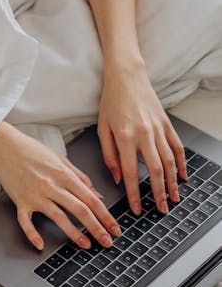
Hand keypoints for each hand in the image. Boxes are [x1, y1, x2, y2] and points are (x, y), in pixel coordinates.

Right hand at [0, 122, 121, 250]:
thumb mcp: (60, 159)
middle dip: (97, 228)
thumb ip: (80, 177)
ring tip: (87, 245)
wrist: (5, 145)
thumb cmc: (32, 150)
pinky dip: (32, 234)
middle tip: (107, 241)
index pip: (90, 198)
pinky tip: (40, 245)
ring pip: (58, 217)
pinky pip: (26, 221)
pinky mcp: (20, 201)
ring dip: (74, 233)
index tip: (114, 227)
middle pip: (80, 209)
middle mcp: (51, 185)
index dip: (105, 215)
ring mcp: (35, 194)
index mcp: (63, 174)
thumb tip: (97, 195)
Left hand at [98, 59, 187, 215]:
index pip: (130, 173)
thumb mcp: (102, 128)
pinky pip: (177, 147)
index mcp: (124, 137)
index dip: (134, 194)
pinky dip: (182, 163)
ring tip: (174, 198)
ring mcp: (158, 129)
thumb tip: (117, 178)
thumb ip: (108, 155)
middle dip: (159, 194)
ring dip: (173, 183)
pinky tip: (183, 176)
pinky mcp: (166, 123)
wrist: (126, 77)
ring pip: (170, 161)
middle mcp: (144, 134)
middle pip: (155, 171)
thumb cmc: (111, 101)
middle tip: (161, 210)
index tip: (136, 208)